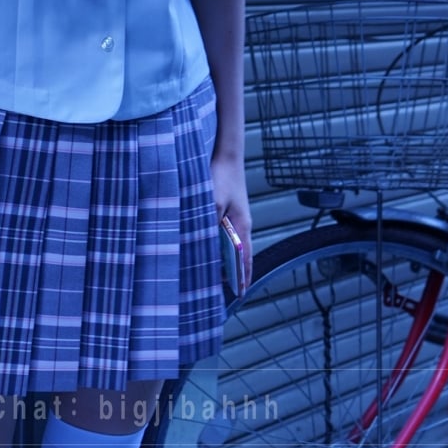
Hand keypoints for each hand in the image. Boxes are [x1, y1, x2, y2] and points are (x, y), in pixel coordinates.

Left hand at [211, 150, 252, 287]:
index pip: (244, 258)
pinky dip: (222, 246)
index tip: (240, 293)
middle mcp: (242, 223)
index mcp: (242, 225)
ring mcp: (236, 217)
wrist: (226, 154)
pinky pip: (227, 234)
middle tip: (232, 291)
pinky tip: (214, 250)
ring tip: (223, 276)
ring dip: (230, 260)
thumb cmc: (221, 177)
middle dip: (237, 272)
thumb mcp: (212, 202)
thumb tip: (203, 244)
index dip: (242, 276)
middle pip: (241, 254)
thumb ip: (208, 224)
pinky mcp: (229, 210)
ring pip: (234, 244)